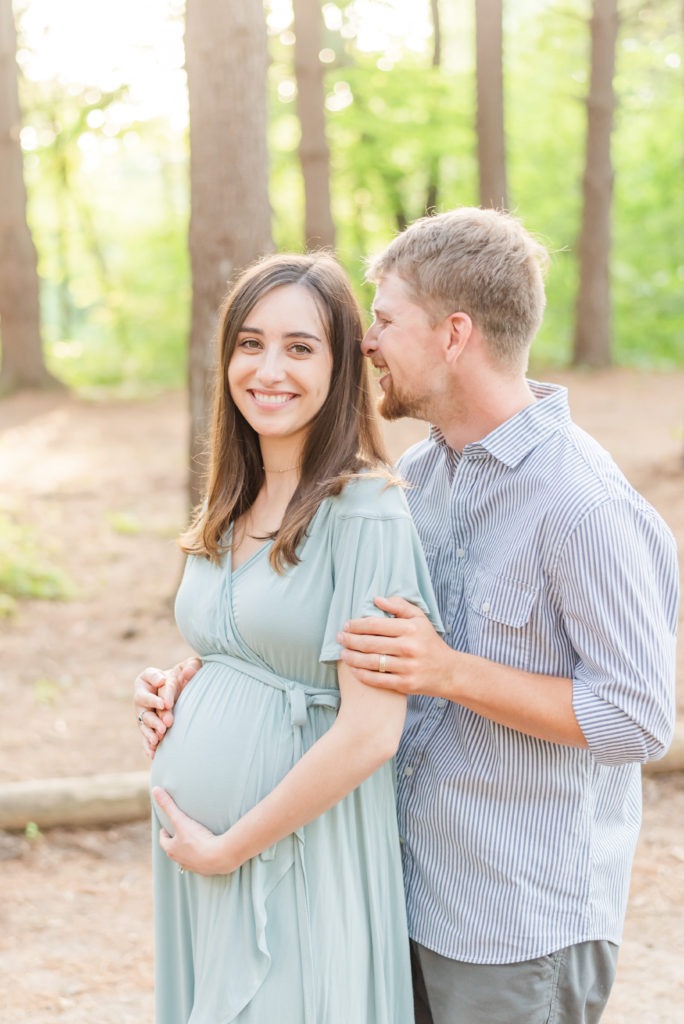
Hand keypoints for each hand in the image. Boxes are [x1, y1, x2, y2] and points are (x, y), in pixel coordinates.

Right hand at [134, 657, 201, 758]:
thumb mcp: (190, 666)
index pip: (150, 678)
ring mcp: (143, 712)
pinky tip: (153, 753)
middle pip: (144, 703)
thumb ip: (191, 666)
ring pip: (143, 721)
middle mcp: (142, 695)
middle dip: (155, 714)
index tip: (165, 702)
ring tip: (159, 738)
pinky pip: (145, 737)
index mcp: (147, 677)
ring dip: (150, 730)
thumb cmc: (184, 675)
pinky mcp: (147, 726)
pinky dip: (148, 745)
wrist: (182, 690)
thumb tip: (188, 672)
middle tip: (167, 723)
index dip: (157, 691)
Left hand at [153, 787, 230, 875]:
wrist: (218, 856)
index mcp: (172, 849)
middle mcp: (180, 860)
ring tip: (195, 841)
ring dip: (189, 851)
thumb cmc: (197, 840)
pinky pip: (201, 863)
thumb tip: (155, 790)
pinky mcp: (206, 869)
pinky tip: (208, 850)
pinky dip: (202, 856)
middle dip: (176, 842)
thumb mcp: (181, 820)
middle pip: (174, 850)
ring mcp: (193, 866)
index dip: (164, 833)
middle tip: (181, 832)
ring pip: (187, 858)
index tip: (167, 827)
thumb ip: (168, 805)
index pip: (163, 841)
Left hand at [337, 596, 452, 698]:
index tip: (346, 625)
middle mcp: (408, 647)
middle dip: (350, 640)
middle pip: (370, 643)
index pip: (375, 625)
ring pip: (371, 662)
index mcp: (410, 629)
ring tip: (343, 653)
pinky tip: (353, 669)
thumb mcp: (419, 618)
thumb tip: (377, 600)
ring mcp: (407, 667)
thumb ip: (399, 606)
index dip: (356, 625)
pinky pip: (377, 680)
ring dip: (352, 658)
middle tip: (340, 638)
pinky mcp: (405, 684)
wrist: (448, 671)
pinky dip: (361, 675)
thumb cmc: (429, 642)